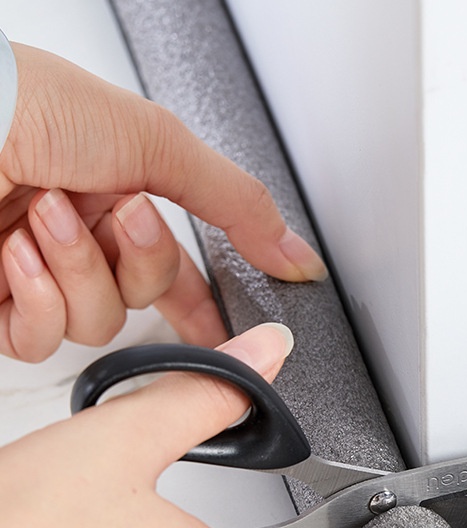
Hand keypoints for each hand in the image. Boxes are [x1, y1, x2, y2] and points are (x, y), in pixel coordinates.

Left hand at [0, 44, 325, 361]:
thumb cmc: (29, 106)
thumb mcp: (160, 145)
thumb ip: (237, 205)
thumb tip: (298, 255)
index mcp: (118, 198)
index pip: (173, 274)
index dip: (201, 310)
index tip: (228, 338)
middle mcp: (79, 239)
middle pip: (143, 300)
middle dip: (136, 262)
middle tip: (118, 215)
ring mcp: (36, 274)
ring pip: (95, 325)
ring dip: (78, 273)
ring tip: (45, 218)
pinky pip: (39, 341)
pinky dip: (36, 300)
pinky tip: (17, 256)